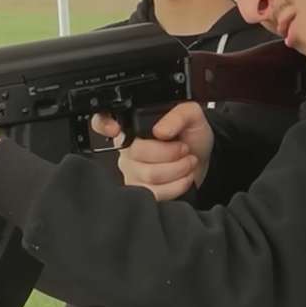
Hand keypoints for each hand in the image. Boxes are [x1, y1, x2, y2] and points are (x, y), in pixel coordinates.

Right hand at [90, 101, 211, 200]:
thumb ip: (178, 114)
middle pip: (137, 153)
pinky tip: (183, 178)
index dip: (104, 125)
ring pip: (148, 175)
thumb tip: (160, 130)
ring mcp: (131, 171)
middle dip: (169, 153)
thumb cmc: (192, 137)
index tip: (116, 130)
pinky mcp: (141, 191)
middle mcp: (127, 149)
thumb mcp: (192, 115)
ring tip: (187, 162)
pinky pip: (153, 192)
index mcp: (132, 126)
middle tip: (183, 149)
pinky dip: (176, 186)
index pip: (102, 122)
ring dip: (177, 169)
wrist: (204, 161)